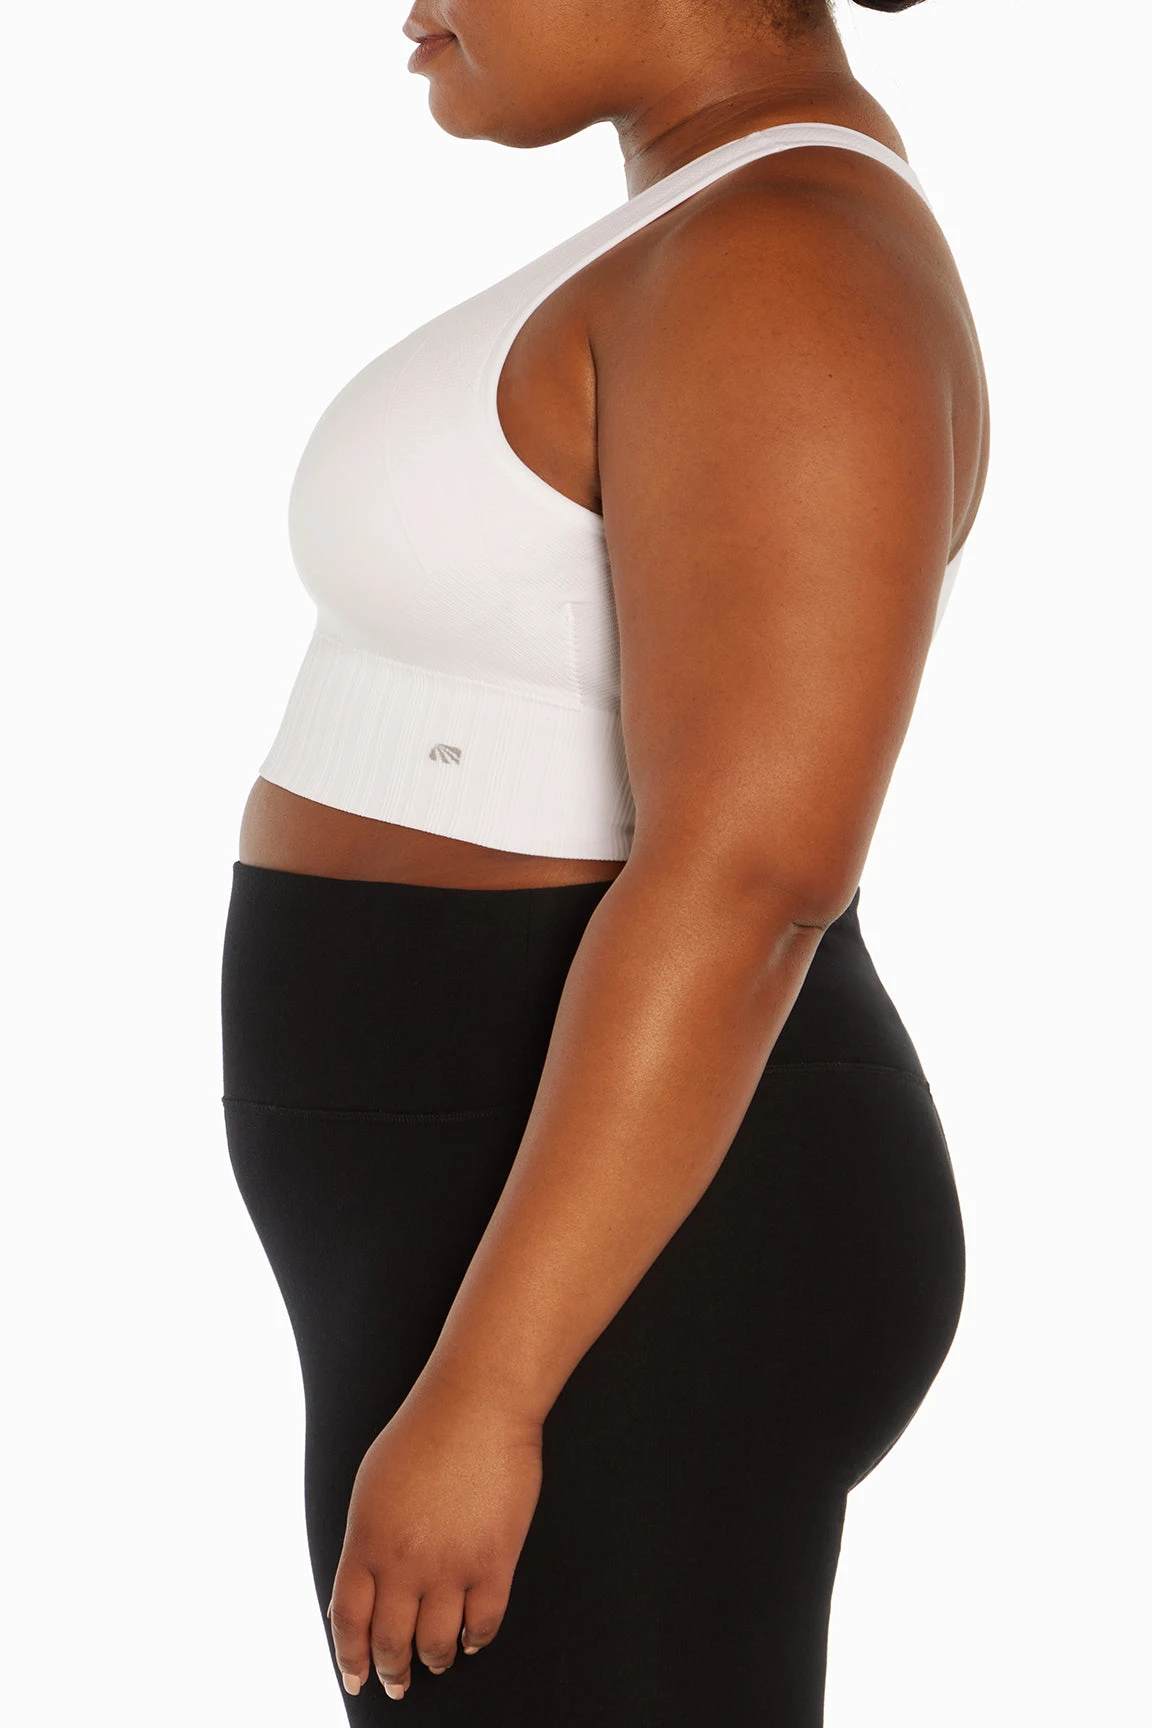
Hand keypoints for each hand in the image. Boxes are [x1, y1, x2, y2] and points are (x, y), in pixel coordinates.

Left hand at [326, 1374, 543, 1699]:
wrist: (478, 1403)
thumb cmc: (423, 1432)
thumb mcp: (371, 1487)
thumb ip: (363, 1544)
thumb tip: (354, 1596)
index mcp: (366, 1541)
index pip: (348, 1622)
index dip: (350, 1658)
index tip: (356, 1677)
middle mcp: (404, 1563)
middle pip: (390, 1641)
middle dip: (391, 1670)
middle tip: (396, 1681)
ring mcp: (451, 1566)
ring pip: (436, 1644)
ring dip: (432, 1659)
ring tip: (435, 1659)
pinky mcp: (494, 1561)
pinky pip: (483, 1623)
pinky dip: (474, 1639)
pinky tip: (470, 1636)